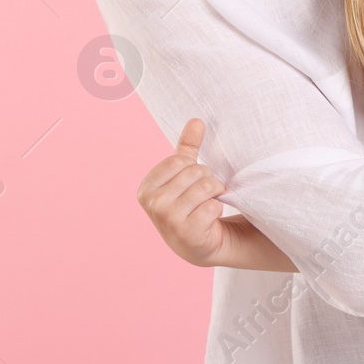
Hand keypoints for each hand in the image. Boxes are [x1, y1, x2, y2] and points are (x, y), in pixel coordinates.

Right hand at [135, 118, 229, 266]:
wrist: (199, 243)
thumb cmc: (191, 204)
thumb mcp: (186, 174)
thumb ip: (188, 147)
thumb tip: (196, 120)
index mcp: (146, 187)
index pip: (180, 160)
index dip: (194, 169)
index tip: (191, 184)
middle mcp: (152, 204)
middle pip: (195, 172)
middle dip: (208, 181)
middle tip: (202, 197)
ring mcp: (167, 219)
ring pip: (206, 186)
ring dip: (215, 194)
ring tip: (207, 205)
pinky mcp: (186, 233)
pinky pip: (212, 206)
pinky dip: (216, 210)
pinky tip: (208, 220)